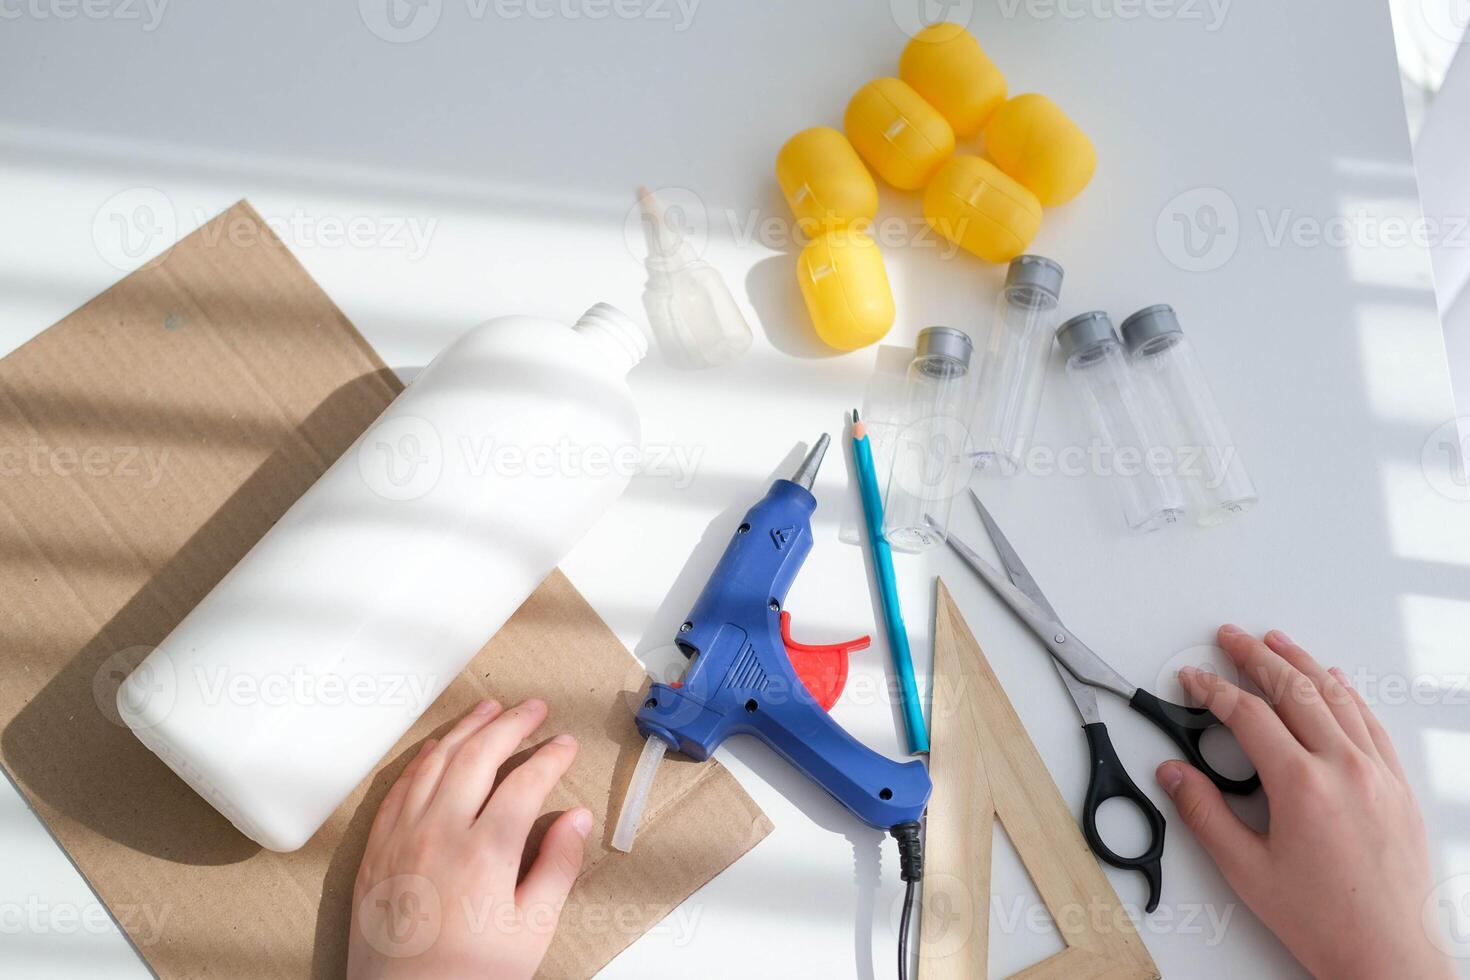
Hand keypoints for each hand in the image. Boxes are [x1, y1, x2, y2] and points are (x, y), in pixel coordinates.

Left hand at [347, 698, 592, 979]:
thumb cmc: (470, 977)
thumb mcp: (531, 931)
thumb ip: (556, 868)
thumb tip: (576, 818)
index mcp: (485, 852)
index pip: (525, 782)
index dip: (550, 756)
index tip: (566, 744)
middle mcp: (439, 833)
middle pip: (478, 755)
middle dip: (511, 724)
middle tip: (534, 707)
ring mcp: (401, 837)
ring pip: (435, 761)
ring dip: (465, 728)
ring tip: (489, 708)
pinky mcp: (376, 850)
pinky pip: (399, 787)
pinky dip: (423, 759)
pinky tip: (437, 749)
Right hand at [1154, 625, 1451, 979]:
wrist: (1388, 954)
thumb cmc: (1326, 921)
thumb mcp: (1246, 870)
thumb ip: (1204, 814)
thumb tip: (1175, 775)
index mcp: (1302, 786)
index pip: (1248, 715)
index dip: (1213, 690)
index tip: (1193, 681)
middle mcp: (1345, 769)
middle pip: (1294, 690)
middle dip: (1256, 657)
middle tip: (1230, 638)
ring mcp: (1377, 774)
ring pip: (1337, 697)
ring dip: (1301, 663)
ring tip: (1276, 642)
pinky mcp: (1397, 786)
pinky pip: (1371, 722)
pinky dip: (1347, 693)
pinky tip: (1333, 681)